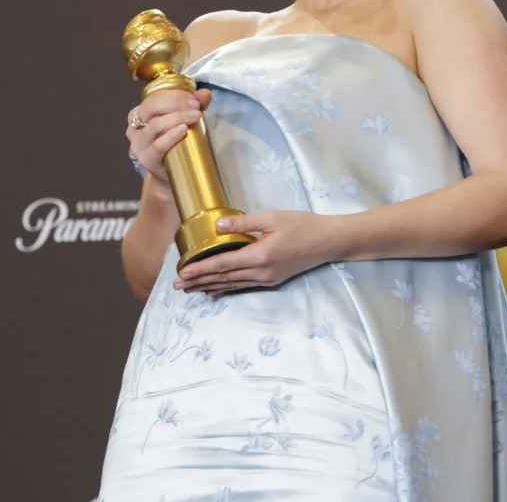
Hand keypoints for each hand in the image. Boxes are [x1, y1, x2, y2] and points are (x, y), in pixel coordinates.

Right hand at [125, 88, 213, 182]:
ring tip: (195, 116)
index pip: (155, 97)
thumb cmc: (175, 143)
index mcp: (140, 113)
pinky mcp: (146, 159)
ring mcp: (139, 144)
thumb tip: (205, 94)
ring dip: (177, 117)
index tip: (194, 99)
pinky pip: (158, 145)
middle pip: (152, 107)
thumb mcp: (182, 120)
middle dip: (176, 103)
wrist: (172, 173)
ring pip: (155, 124)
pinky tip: (183, 130)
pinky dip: (171, 136)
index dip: (175, 95)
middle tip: (196, 108)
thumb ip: (192, 106)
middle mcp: (135, 127)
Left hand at [173, 211, 339, 292]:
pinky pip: (243, 285)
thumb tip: (218, 225)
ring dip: (209, 286)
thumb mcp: (272, 218)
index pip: (223, 264)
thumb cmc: (302, 225)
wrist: (329, 242)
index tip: (182, 273)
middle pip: (223, 278)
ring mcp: (267, 279)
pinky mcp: (272, 280)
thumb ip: (244, 222)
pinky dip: (226, 287)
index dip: (201, 269)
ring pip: (231, 284)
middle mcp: (261, 272)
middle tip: (177, 286)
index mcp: (259, 256)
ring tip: (190, 290)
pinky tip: (214, 289)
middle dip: (199, 281)